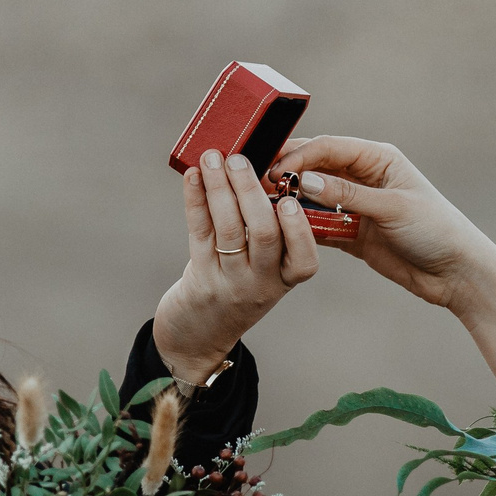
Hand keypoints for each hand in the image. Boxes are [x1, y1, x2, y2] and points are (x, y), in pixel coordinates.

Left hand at [150, 152, 317, 384]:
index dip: (298, 229)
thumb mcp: (262, 271)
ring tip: (212, 158)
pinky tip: (192, 177)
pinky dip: (195, 200)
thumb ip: (267, 232)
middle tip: (238, 159)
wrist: (198, 337)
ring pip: (229, 230)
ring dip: (220, 188)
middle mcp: (261, 284)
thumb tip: (255, 170)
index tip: (289, 198)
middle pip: (264, 234)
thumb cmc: (235, 290)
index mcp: (285, 279)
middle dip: (250, 191)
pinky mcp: (200, 279)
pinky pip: (200, 232)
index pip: (304, 259)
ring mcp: (230, 283)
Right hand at [266, 135, 495, 310]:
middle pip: (317, 168)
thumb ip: (347, 194)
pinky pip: (320, 224)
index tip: (275, 169)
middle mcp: (365, 177)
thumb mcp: (392, 208)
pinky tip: (282, 229)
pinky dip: (303, 226)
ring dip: (292, 201)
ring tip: (263, 206)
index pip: (330, 147)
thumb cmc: (436, 230)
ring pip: (314, 197)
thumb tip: (304, 180)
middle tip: (258, 183)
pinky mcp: (352, 233)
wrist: (456, 273)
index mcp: (378, 159)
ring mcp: (357, 205)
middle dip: (289, 173)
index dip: (300, 154)